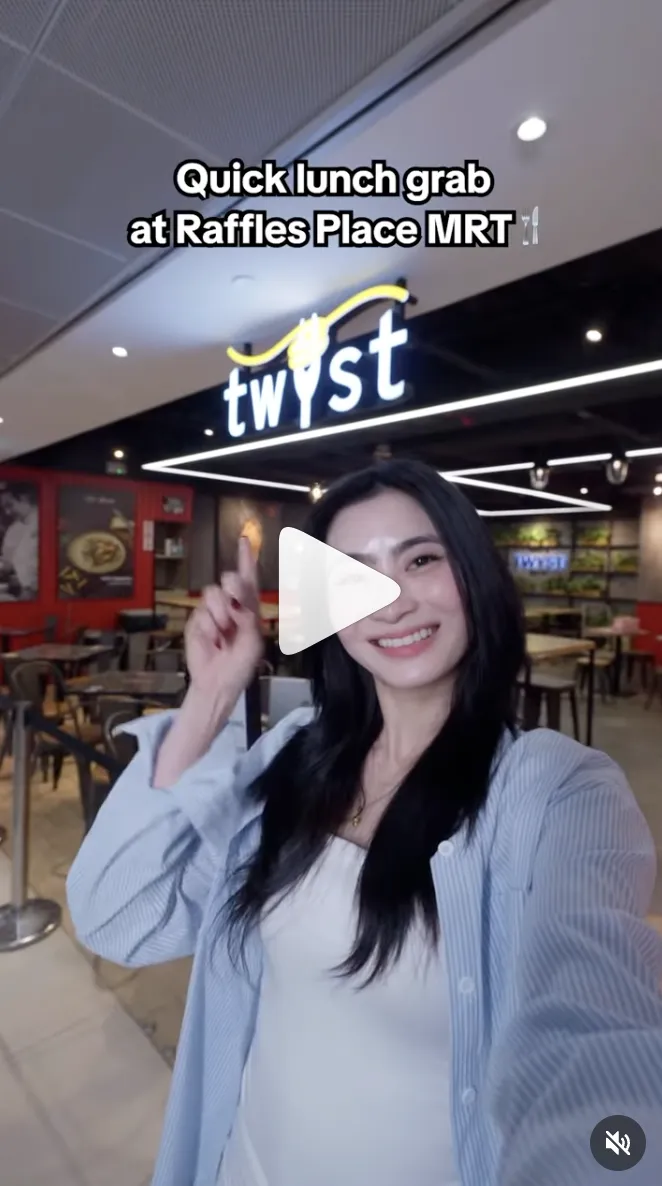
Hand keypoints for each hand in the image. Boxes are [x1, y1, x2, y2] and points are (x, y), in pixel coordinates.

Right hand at [185, 536, 263, 698]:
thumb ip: (248, 618)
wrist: (218, 683)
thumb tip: (235, 601)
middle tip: (235, 610)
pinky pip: (201, 614)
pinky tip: (214, 642)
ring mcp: (212, 612)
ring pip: (212, 594)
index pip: (248, 579)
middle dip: (232, 589)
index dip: (246, 559)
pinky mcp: (196, 621)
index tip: (244, 542)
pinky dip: (209, 629)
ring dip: (221, 615)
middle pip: (229, 579)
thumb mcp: (253, 643)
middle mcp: (231, 605)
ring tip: (225, 635)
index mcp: (249, 608)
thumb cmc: (240, 665)